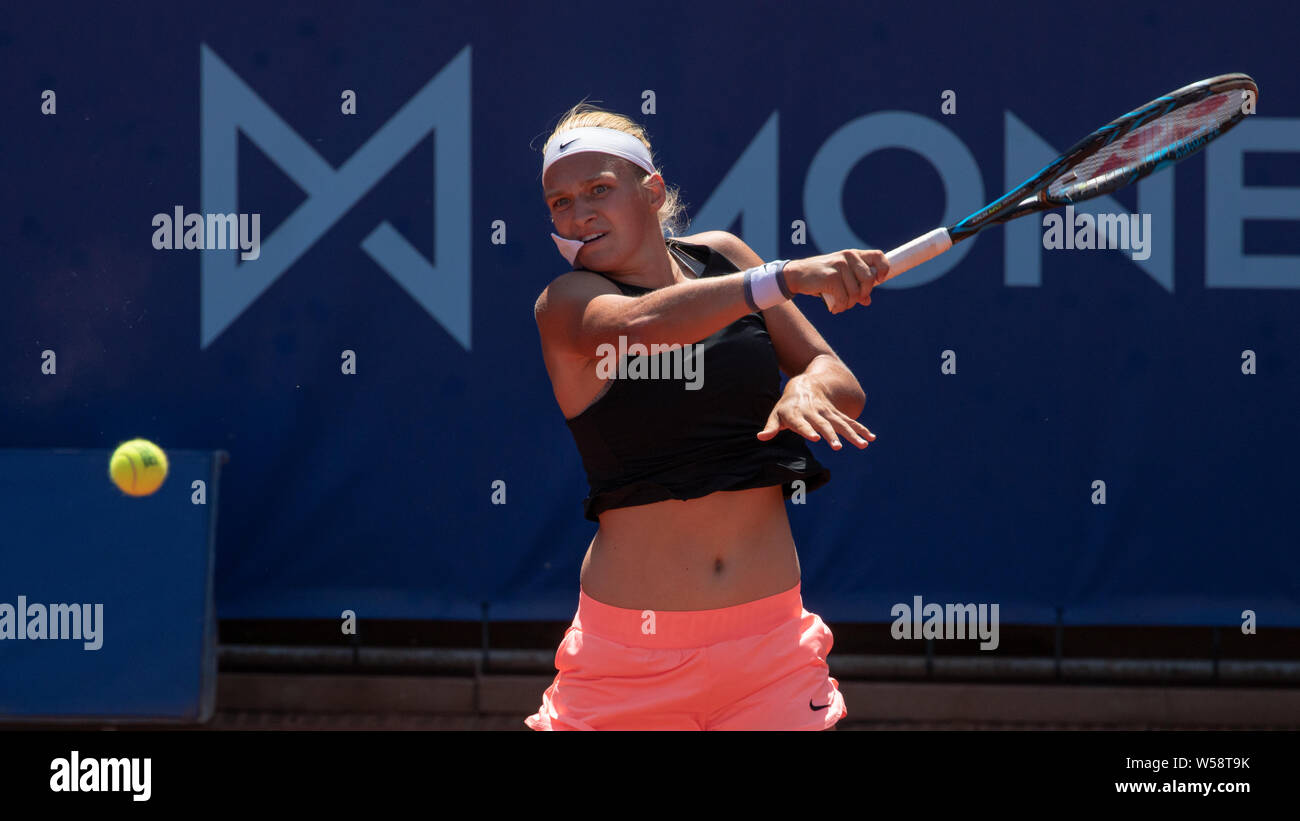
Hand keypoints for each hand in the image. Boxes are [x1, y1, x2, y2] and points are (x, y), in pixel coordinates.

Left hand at [756, 375, 877, 449]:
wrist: (804, 385)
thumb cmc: (787, 405)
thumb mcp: (776, 414)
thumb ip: (771, 426)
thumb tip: (761, 437)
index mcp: (798, 414)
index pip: (802, 424)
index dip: (807, 430)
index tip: (814, 438)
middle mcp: (814, 413)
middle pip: (824, 425)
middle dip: (831, 435)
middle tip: (837, 447)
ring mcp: (828, 413)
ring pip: (841, 424)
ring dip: (852, 434)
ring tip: (863, 445)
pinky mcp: (836, 414)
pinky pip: (850, 422)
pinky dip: (861, 429)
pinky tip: (870, 438)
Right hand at [782, 250, 889, 313]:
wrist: (797, 275)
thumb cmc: (820, 277)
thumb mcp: (840, 278)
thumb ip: (855, 286)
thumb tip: (867, 300)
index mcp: (853, 254)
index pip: (878, 256)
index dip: (883, 268)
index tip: (880, 280)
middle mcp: (848, 256)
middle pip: (869, 279)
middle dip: (863, 294)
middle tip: (853, 300)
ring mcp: (839, 265)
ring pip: (856, 292)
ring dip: (849, 303)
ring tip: (840, 304)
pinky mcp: (831, 276)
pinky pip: (844, 298)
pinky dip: (840, 306)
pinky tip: (834, 308)